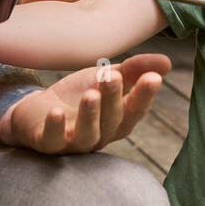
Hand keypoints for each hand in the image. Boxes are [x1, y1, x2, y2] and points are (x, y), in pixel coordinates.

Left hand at [0, 53, 170, 153]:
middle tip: (112, 76)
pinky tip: (55, 112)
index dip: (144, 95)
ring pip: (87, 134)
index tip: (153, 78)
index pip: (135, 109)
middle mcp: (100, 135)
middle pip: (112, 120)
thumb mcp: (104, 79)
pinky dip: (55, 128)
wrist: (36, 111)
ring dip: (90, 115)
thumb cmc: (77, 97)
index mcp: (117, 120)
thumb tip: (168, 62)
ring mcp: (74, 142)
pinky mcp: (48, 143)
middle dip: (113, 98)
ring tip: (90, 95)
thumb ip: (133, 71)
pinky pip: (53, 140)